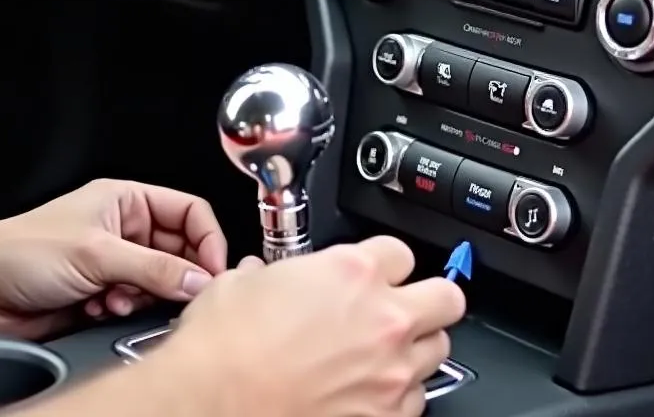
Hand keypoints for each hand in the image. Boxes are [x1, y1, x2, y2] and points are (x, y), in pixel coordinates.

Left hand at [0, 179, 226, 338]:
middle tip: (180, 293)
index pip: (189, 212)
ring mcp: (114, 263)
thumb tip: (198, 279)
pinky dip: (126, 311)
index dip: (207, 239)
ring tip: (122, 299)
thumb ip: (153, 268)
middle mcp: (124, 229)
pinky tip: (103, 309)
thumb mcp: (97, 253)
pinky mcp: (102, 295)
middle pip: (178, 251)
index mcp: (128, 200)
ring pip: (159, 282)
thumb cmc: (20, 251)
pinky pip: (136, 305)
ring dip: (145, 296)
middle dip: (176, 274)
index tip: (214, 268)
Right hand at [157, 236, 464, 416]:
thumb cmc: (222, 350)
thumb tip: (268, 276)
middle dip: (428, 299)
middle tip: (403, 307)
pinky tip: (369, 391)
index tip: (373, 274)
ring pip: (438, 350)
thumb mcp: (247, 282)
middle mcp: (384, 318)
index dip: (384, 263)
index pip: (401, 251)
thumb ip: (276, 272)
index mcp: (354, 271)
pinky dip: (400, 395)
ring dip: (415, 348)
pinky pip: (418, 399)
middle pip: (446, 296)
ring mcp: (391, 372)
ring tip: (382, 354)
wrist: (207, 406)